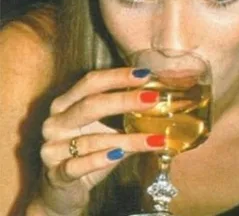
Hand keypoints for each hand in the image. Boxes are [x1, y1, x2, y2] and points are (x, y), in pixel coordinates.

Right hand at [33, 68, 162, 215]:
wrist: (63, 190)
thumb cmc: (89, 153)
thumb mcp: (104, 130)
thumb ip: (124, 116)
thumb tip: (160, 103)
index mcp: (66, 104)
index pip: (91, 83)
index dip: (118, 77)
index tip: (145, 74)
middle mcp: (55, 122)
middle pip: (90, 105)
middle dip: (124, 100)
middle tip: (153, 99)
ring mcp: (52, 148)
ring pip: (91, 139)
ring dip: (128, 139)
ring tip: (154, 139)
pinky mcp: (56, 174)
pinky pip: (79, 165)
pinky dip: (101, 160)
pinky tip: (120, 155)